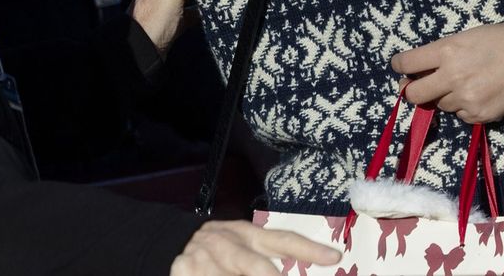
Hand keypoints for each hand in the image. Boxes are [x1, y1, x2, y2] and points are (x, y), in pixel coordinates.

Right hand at [171, 221, 339, 275]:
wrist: (170, 242)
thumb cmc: (219, 249)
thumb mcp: (244, 245)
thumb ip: (266, 256)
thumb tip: (311, 263)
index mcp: (248, 233)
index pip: (282, 239)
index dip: (308, 249)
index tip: (333, 257)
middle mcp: (228, 241)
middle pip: (256, 266)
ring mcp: (204, 257)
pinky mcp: (182, 271)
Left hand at [392, 23, 503, 122]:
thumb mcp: (473, 35)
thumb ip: (447, 51)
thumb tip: (427, 66)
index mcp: (448, 50)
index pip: (406, 64)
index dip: (400, 66)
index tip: (402, 68)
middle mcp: (452, 76)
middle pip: (413, 94)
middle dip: (414, 90)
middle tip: (423, 85)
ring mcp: (466, 99)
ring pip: (440, 105)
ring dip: (447, 97)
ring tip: (471, 82)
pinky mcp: (480, 116)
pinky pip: (461, 115)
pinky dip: (467, 108)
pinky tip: (485, 93)